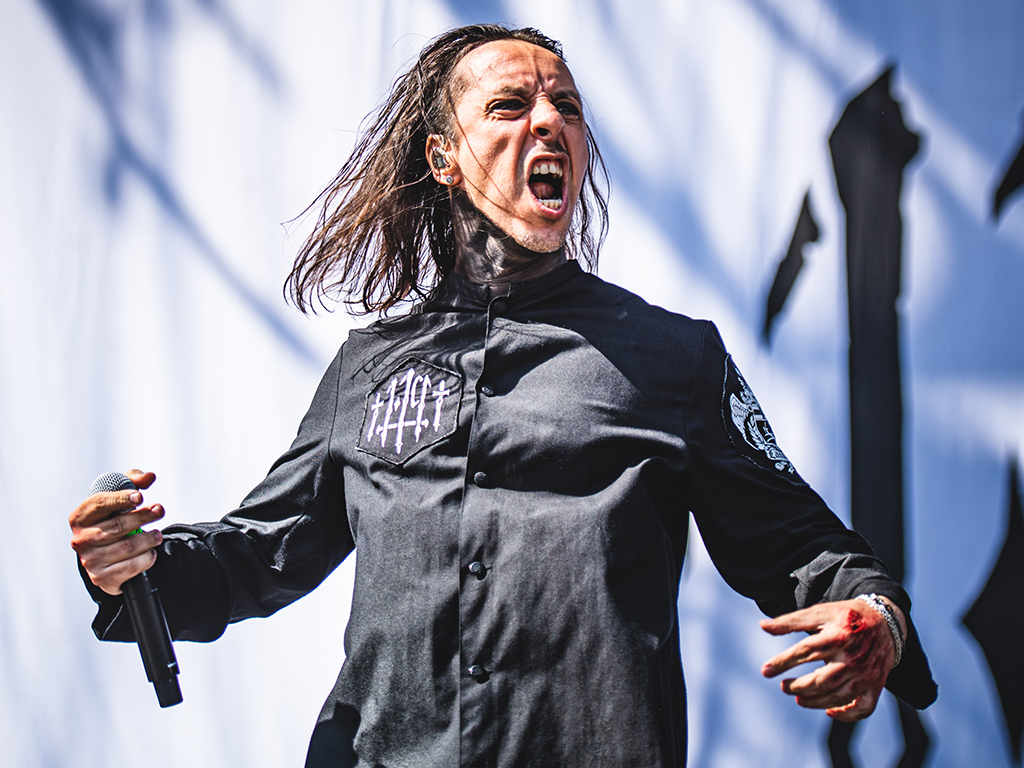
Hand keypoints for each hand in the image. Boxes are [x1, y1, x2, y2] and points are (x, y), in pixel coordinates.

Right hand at [69, 470, 164, 595]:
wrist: (107, 558)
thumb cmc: (113, 520)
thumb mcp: (120, 499)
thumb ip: (134, 483)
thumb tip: (149, 477)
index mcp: (80, 518)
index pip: (99, 504)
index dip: (120, 499)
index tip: (140, 497)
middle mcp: (81, 540)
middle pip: (117, 526)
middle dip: (142, 517)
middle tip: (160, 510)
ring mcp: (90, 561)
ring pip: (127, 547)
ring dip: (148, 539)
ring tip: (158, 535)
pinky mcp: (102, 578)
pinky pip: (131, 567)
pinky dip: (146, 558)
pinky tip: (151, 553)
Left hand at [759, 598, 903, 721]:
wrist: (886, 621)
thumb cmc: (846, 616)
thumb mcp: (820, 612)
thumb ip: (791, 621)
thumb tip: (763, 626)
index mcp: (837, 636)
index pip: (804, 651)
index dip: (783, 662)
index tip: (765, 670)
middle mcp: (852, 657)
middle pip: (821, 680)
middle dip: (798, 686)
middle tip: (783, 686)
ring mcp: (866, 674)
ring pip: (838, 696)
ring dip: (815, 701)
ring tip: (798, 698)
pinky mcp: (876, 685)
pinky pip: (864, 708)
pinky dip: (847, 715)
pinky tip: (829, 712)